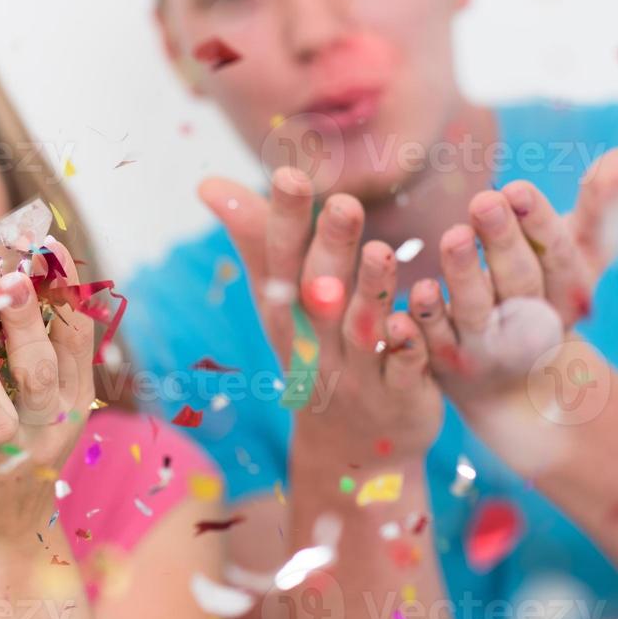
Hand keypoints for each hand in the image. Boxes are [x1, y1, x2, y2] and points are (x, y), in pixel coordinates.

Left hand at [0, 237, 95, 543]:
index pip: (78, 340)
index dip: (64, 292)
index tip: (48, 246)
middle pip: (39, 372)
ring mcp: (6, 456)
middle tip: (11, 279)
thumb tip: (45, 275)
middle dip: (26, 323)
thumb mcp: (50, 408)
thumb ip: (50, 356)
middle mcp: (46, 429)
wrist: (7, 541)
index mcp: (72, 402)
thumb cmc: (24, 454)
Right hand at [201, 166, 442, 468]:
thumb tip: (205, 184)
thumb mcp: (279, 296)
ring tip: (381, 251)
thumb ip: (256, 235)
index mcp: (285, 308)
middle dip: (330, 246)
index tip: (288, 176)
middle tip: (345, 202)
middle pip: (319, 289)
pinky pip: (402, 370)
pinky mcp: (397, 395)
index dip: (284, 219)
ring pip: (360, 328)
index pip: (279, 257)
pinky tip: (412, 321)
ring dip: (369, 291)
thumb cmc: (311, 347)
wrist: (349, 442)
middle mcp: (313, 339)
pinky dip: (407, 348)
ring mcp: (354, 371)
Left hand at [412, 147, 617, 409]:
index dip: (539, 224)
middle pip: (519, 281)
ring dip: (464, 273)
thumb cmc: (548, 287)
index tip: (518, 188)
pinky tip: (420, 288)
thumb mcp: (580, 249)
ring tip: (453, 235)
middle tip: (485, 200)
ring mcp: (490, 347)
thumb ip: (599, 203)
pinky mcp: (448, 361)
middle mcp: (533, 325)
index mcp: (570, 294)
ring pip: (476, 308)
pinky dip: (428, 318)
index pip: (560, 257)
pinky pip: (436, 340)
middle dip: (502, 240)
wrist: (515, 375)